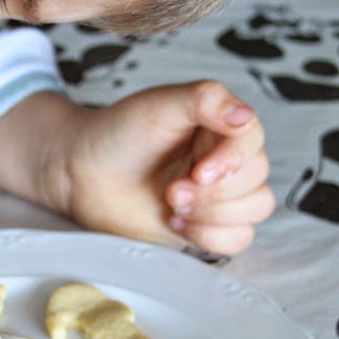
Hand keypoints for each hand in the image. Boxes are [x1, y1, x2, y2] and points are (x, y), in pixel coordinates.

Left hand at [0, 80, 273, 254]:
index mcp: (218, 125)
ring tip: (172, 205)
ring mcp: (216, 194)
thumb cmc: (116, 134)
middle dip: (215, 192)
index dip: (232, 161)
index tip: (198, 172)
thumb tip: (245, 116)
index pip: (253, 141)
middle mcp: (223, 158)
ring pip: (255, 209)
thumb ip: (206, 99)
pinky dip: (213, 236)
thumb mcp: (160, 104)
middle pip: (257, 179)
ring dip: (215, 213)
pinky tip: (178, 224)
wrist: (81, 173)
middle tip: (171, 191)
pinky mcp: (204, 224)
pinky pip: (238, 238)